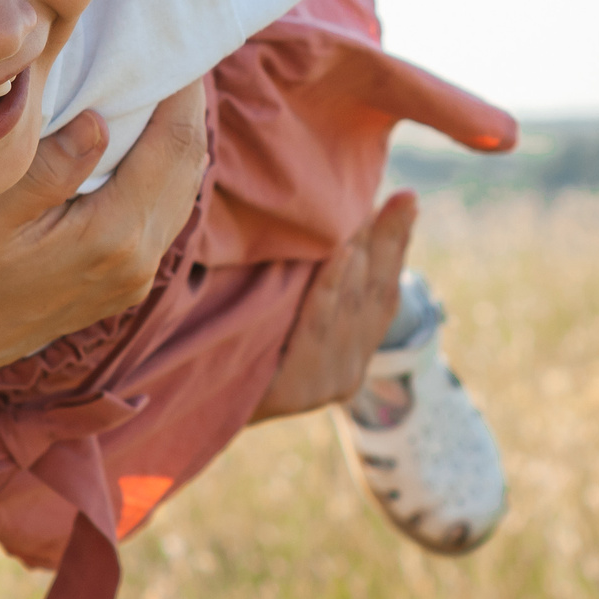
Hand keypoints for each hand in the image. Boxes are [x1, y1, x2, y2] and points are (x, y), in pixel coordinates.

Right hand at [0, 82, 208, 389]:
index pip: (174, 146)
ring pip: (183, 193)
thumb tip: (102, 121)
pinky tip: (147, 146)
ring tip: (166, 91)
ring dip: (180, 141)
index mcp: (116, 234)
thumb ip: (51, 168)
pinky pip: (167, 216)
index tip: (180, 48)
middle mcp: (140, 259)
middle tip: (177, 58)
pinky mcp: (127, 283)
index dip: (184, 93)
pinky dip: (166, 174)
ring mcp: (137, 276)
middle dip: (188, 110)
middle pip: (189, 166)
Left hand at [249, 191, 418, 422]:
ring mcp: (325, 383)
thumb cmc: (238, 339)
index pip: (384, 293)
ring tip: (371, 213)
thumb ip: (317, 273)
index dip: (396, 246)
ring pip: (353, 307)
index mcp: (352, 353)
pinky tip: (343, 253)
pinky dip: (331, 288)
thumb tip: (344, 208)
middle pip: (373, 295)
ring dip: (365, 256)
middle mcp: (347, 372)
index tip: (407, 198)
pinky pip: (318, 328)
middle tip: (395, 196)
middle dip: (386, 242)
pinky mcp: (297, 391)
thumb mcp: (284, 304)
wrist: (191, 402)